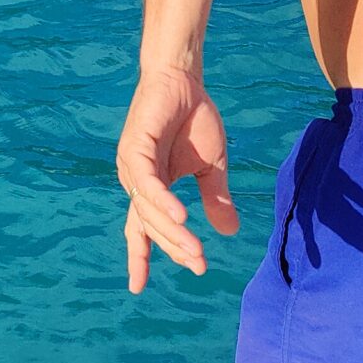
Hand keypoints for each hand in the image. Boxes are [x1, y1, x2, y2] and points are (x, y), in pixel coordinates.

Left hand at [116, 64, 239, 292]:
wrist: (184, 79)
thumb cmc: (194, 120)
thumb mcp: (212, 166)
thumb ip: (216, 199)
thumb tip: (230, 233)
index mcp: (150, 188)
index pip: (142, 230)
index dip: (149, 255)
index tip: (155, 283)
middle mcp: (135, 180)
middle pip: (148, 225)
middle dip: (173, 248)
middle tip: (199, 265)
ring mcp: (132, 165)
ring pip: (148, 209)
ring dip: (172, 232)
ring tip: (195, 250)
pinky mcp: (135, 147)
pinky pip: (148, 183)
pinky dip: (162, 201)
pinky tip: (181, 217)